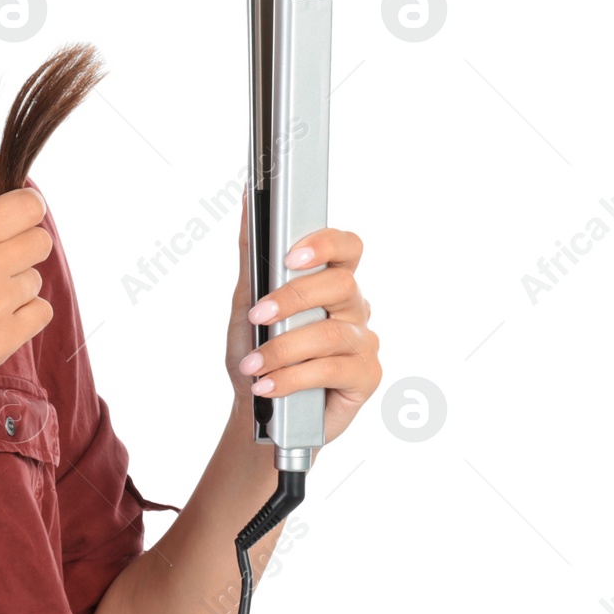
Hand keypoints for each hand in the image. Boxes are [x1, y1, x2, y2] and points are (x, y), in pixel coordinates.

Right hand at [0, 186, 54, 426]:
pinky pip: (42, 312)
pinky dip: (25, 318)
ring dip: (16, 291)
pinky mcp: (5, 338)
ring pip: (36, 280)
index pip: (26, 206)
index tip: (22, 225)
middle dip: (25, 253)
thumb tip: (9, 224)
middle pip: (41, 241)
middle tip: (1, 269)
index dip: (30, 213)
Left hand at [225, 185, 380, 446]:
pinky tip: (267, 386)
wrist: (258, 410)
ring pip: (331, 333)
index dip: (324, 244)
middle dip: (291, 299)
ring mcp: (363, 341)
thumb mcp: (246, 304)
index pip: (347, 247)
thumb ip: (252, 258)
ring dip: (282, 349)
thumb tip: (246, 203)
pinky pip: (333, 369)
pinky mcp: (367, 376)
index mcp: (330, 282)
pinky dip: (292, 377)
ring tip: (253, 365)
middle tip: (257, 317)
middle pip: (339, 285)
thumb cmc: (257, 352)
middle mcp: (353, 307)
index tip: (289, 256)